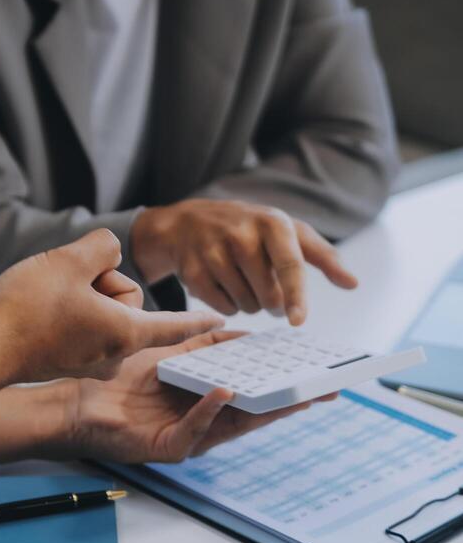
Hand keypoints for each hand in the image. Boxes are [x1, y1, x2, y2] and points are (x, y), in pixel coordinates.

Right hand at [0, 229, 221, 413]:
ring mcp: (92, 361)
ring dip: (83, 296)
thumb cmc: (26, 309)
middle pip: (128, 302)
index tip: (222, 323)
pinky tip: (43, 312)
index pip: (174, 323)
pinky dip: (70, 311)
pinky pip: (84, 325)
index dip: (198, 319)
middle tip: (69, 285)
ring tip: (51, 299)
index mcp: (126, 332)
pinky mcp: (70, 362)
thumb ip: (104, 247)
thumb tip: (109, 252)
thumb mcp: (70, 259)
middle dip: (104, 284)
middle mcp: (115, 353)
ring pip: (104, 311)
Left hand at [0, 332, 334, 467]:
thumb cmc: (119, 377)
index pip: (254, 390)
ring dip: (262, 410)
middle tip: (324, 390)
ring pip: (234, 426)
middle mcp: (204, 421)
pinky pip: (193, 430)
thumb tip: (237, 328)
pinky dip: (209, 412)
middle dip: (290, 401)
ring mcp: (188, 436)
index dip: (283, 381)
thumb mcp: (169, 353)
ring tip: (292, 395)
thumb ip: (202, 343)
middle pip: (256, 412)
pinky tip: (224, 394)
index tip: (313, 368)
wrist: (77, 398)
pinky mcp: (167, 448)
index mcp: (207, 398)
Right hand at [131, 199, 357, 324]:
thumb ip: (323, 256)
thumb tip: (353, 283)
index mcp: (271, 222)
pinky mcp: (191, 270)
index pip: (289, 263)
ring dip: (251, 304)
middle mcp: (240, 233)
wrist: (190, 222)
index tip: (298, 321)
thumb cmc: (251, 229)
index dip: (295, 295)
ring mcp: (212, 251)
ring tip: (242, 280)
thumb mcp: (288, 233)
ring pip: (246, 305)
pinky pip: (222, 307)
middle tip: (265, 285)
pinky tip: (224, 285)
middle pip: (268, 295)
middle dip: (273, 302)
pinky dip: (228, 305)